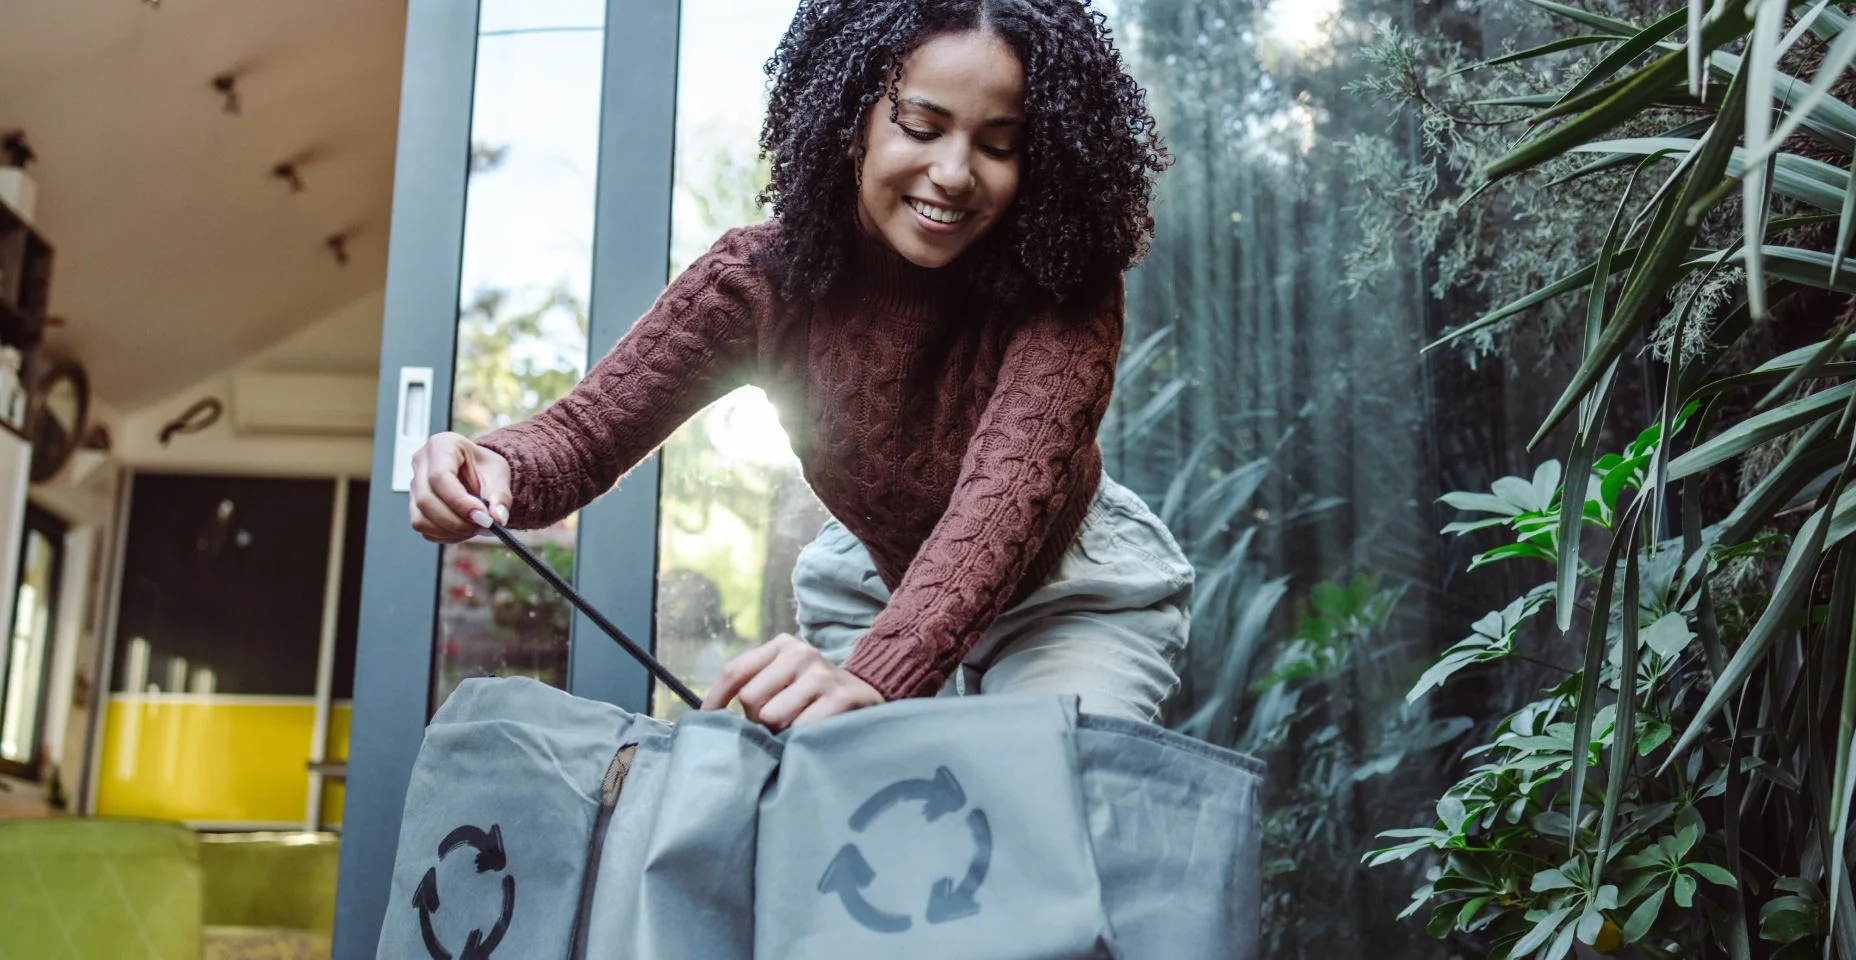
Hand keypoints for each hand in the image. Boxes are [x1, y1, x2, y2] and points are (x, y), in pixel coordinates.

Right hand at [409, 432, 513, 542]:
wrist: (478, 471)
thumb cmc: (484, 467)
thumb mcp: (499, 474)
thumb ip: (500, 496)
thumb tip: (498, 518)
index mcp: (442, 445)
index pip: (440, 477)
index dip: (460, 502)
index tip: (483, 518)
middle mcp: (421, 463)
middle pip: (426, 500)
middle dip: (456, 521)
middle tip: (482, 526)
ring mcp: (414, 485)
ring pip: (420, 518)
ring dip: (450, 531)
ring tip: (475, 527)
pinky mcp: (414, 505)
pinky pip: (423, 528)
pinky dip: (445, 535)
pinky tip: (464, 529)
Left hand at [701, 633, 885, 731]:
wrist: (869, 697)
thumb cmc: (814, 695)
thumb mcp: (784, 679)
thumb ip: (754, 687)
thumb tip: (711, 717)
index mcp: (782, 645)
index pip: (734, 671)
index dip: (715, 700)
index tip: (706, 721)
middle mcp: (801, 654)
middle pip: (750, 698)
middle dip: (757, 720)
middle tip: (776, 724)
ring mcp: (822, 675)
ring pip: (772, 717)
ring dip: (780, 732)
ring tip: (796, 727)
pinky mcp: (840, 698)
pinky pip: (800, 729)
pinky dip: (800, 738)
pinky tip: (813, 733)